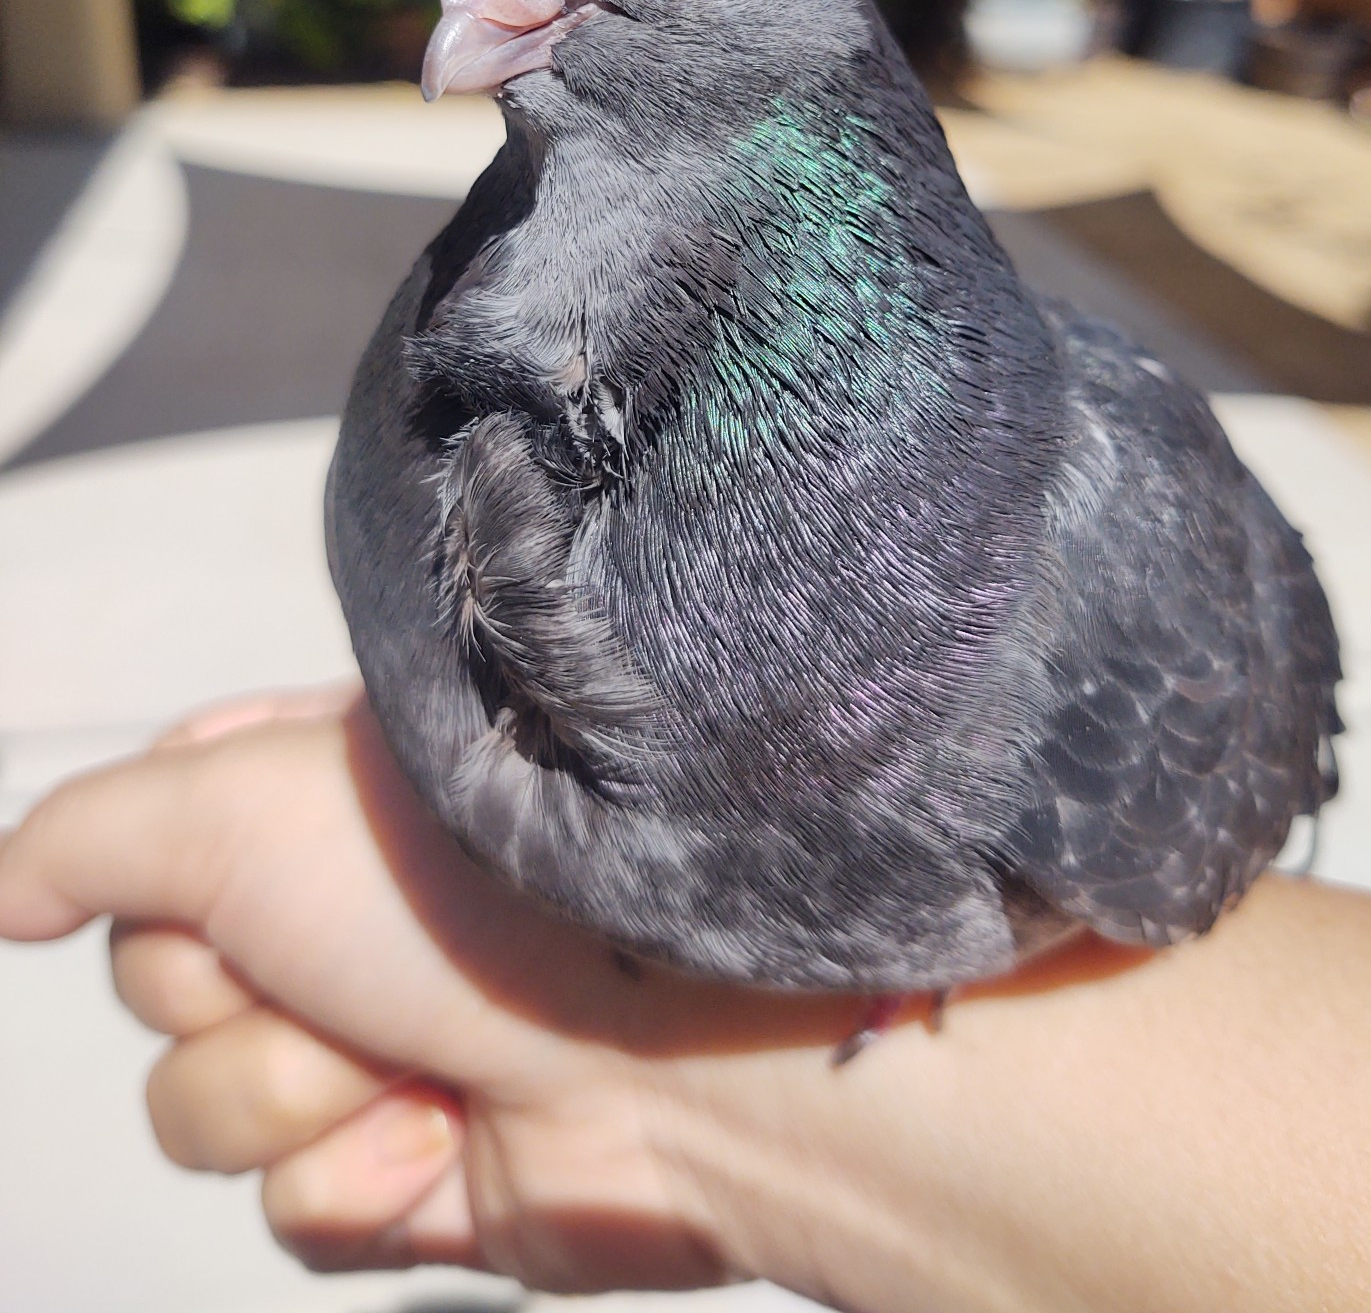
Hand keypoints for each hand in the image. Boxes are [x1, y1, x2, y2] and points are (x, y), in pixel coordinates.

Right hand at [0, 689, 848, 1290]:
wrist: (668, 1036)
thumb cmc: (476, 884)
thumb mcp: (235, 802)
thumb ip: (88, 834)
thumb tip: (2, 892)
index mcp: (313, 799)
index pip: (139, 845)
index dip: (173, 871)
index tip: (256, 857)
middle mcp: (343, 912)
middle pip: (158, 986)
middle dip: (238, 993)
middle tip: (354, 960)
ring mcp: (380, 1037)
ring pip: (201, 1113)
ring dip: (300, 1092)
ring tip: (422, 1049)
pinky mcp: (414, 1163)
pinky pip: (289, 1209)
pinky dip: (362, 1175)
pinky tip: (453, 1129)